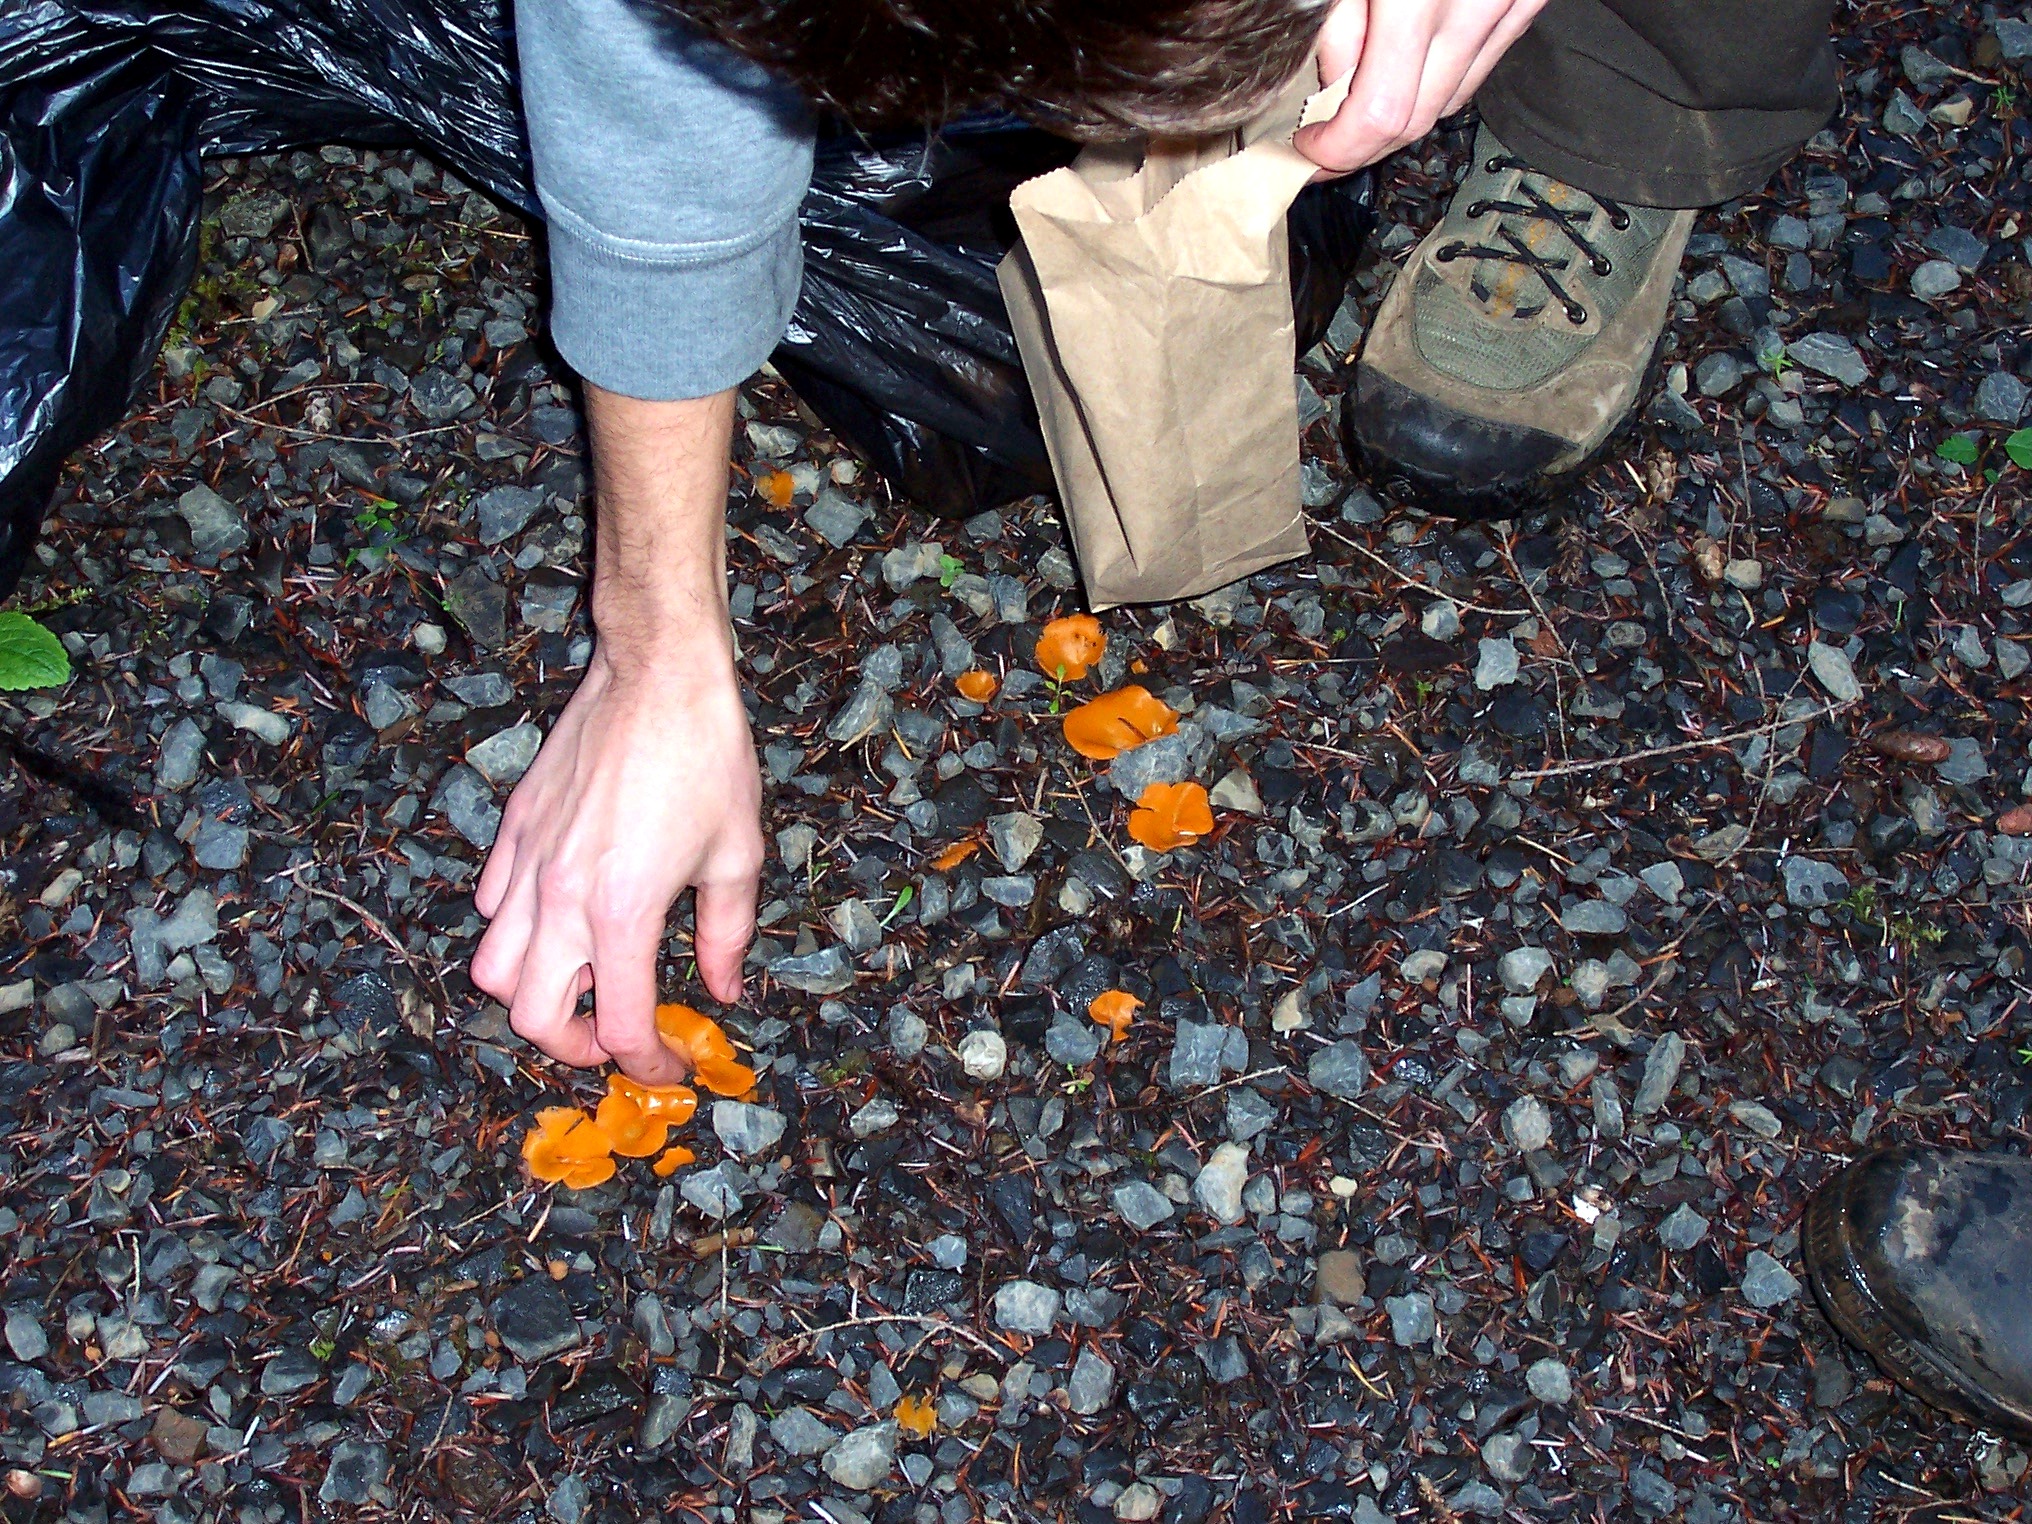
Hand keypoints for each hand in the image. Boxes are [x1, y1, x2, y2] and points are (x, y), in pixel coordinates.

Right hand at [470, 644, 763, 1083]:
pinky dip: (514, 932)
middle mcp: (559, 896)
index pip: (619, 1024)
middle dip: (573, 1047)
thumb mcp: (736, 855)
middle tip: (616, 1039)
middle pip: (531, 1015)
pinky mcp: (514, 828)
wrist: (657, 673)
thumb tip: (724, 992)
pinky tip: (558, 922)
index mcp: (622, 912)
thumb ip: (727, 936)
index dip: (647, 1063)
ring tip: (580, 987)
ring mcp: (526, 862)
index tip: (670, 1068)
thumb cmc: (706, 757)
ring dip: (533, 994)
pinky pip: (489, 905)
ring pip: (493, 966)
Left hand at [1294, 0, 1548, 176]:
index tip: (1308, 147)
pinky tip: (1410, 66)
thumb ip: (1337, 26)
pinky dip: (1444, 78)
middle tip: (1325, 142)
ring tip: (1361, 101)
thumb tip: (1336, 91)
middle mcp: (1475, 5)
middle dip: (1365, 144)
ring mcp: (1513, 1)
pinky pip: (1485, 61)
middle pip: (1417, 119)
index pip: (1379, 115)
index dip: (1337, 148)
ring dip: (1405, 114)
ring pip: (1454, 98)